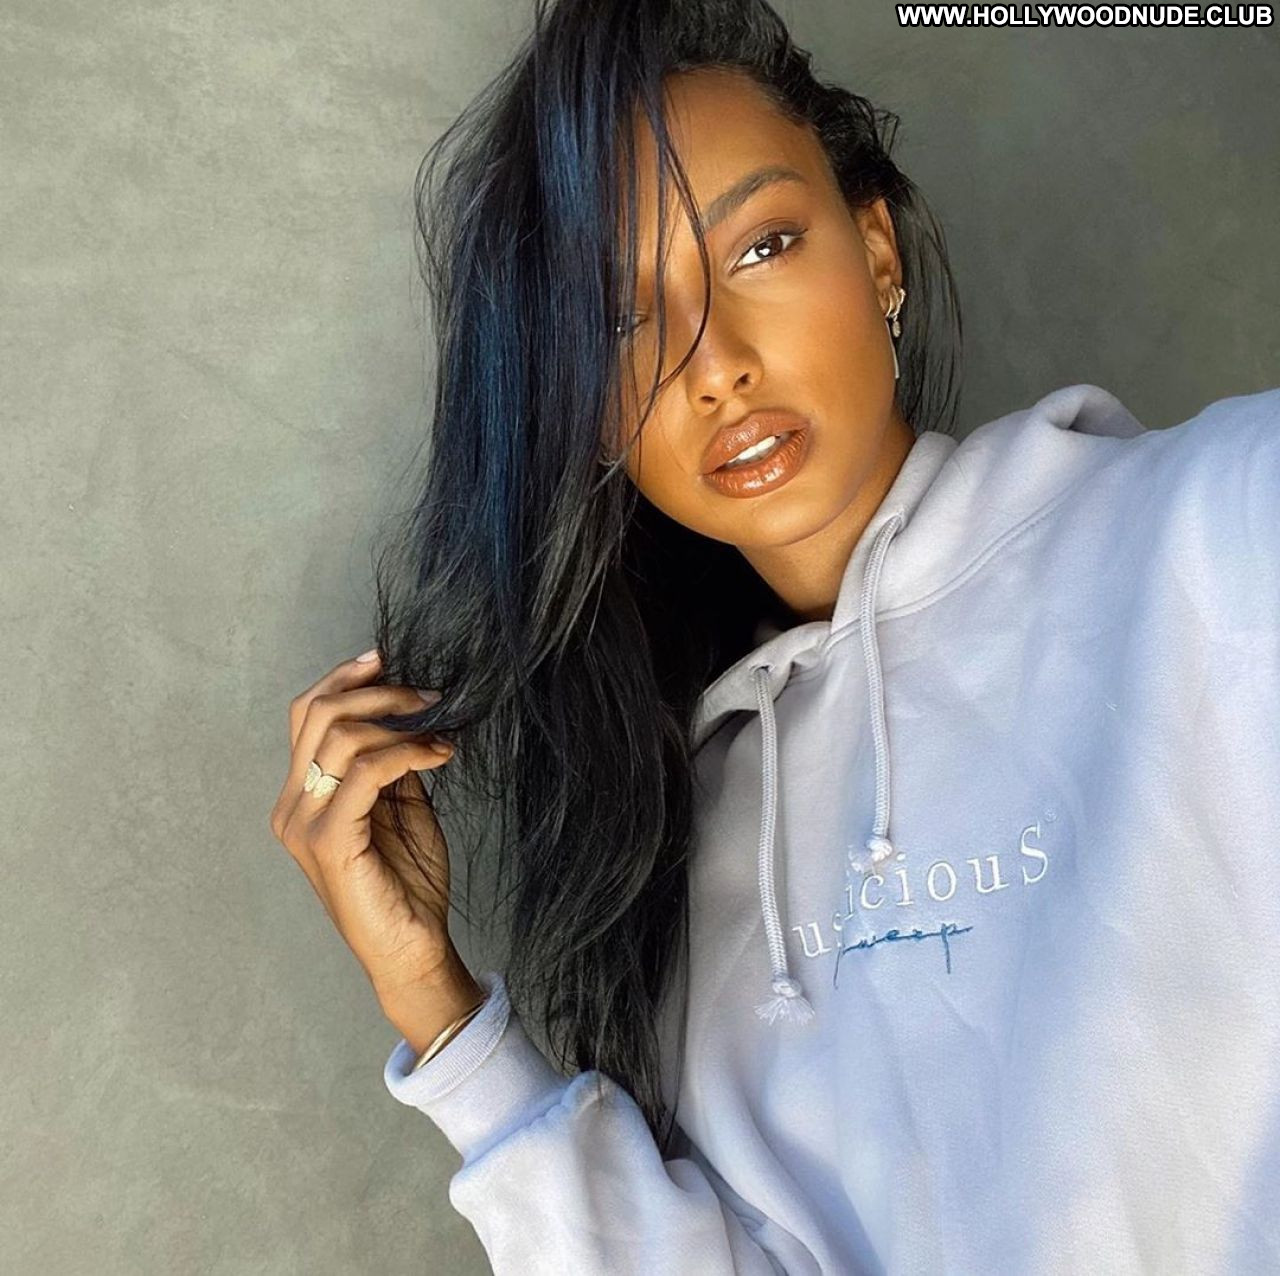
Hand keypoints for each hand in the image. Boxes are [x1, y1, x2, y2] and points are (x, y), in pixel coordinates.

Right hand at [268, 650, 467, 1011]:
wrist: (412, 951)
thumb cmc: (407, 883)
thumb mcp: (402, 806)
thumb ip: (391, 761)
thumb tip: (408, 710)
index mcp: (302, 795)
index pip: (307, 713)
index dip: (344, 678)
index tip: (389, 658)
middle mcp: (292, 806)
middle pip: (318, 713)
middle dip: (378, 691)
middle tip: (430, 694)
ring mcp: (304, 824)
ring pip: (340, 737)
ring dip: (400, 719)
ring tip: (442, 727)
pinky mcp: (328, 842)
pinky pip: (366, 773)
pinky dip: (408, 752)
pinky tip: (440, 755)